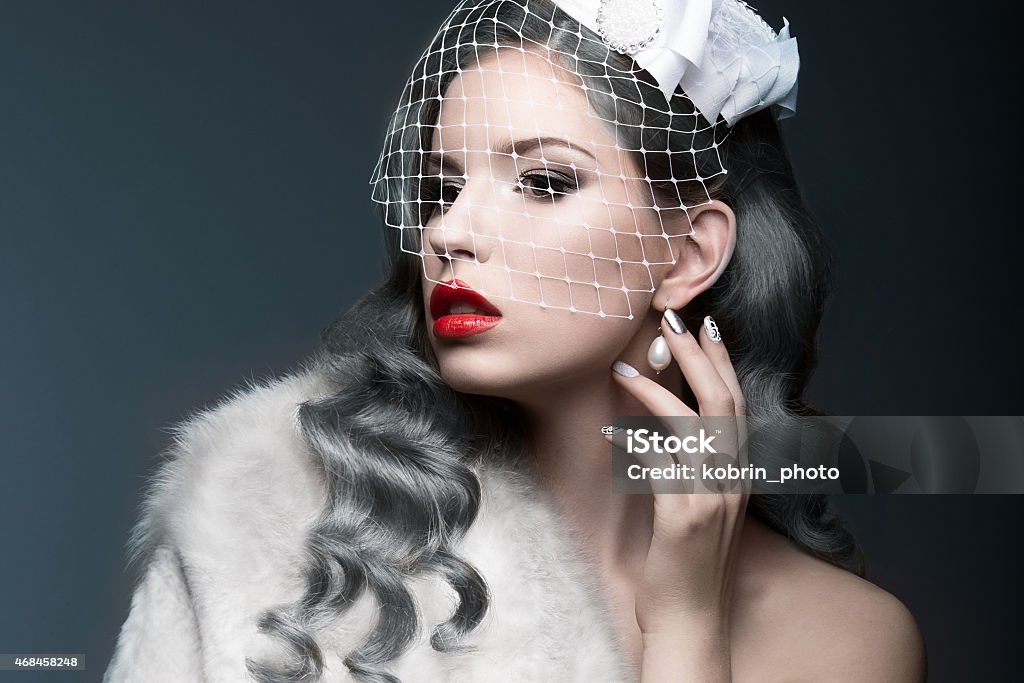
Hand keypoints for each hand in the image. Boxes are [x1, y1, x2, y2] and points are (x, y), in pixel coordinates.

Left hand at [609, 313, 747, 679]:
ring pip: (693, 426)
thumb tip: (667, 428)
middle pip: (722, 402)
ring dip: (657, 390)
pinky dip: (636, 440)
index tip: (706, 324)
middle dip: (698, 354)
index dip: (723, 360)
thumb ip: (696, 465)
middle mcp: (733, 480)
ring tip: (627, 367)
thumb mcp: (702, 505)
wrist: (691, 618)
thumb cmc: (688, 560)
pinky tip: (611, 425)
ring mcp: (711, 497)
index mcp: (739, 473)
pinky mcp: (683, 517)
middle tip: (672, 319)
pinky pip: (660, 465)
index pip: (737, 403)